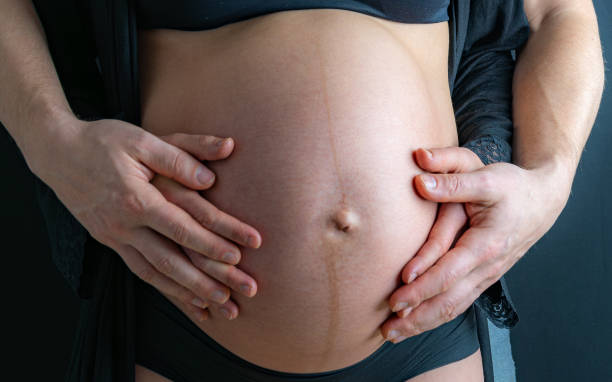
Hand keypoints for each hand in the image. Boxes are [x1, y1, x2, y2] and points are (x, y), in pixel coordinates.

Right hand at [36, 117, 261, 321]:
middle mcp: (125, 225)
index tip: (242, 253)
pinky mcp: (110, 242)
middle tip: (243, 290)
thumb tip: (211, 178)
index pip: (183, 227)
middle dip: (210, 279)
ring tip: (220, 307)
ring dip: (189, 293)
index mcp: (136, 199)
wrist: (57, 152)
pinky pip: (141, 272)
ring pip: (156, 274)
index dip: (213, 242)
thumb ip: (179, 156)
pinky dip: (165, 289)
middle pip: (173, 260)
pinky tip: (186, 300)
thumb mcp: (141, 139)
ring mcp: (115, 237)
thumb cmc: (103, 141)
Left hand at [381, 146, 568, 342]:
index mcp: (486, 245)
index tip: (394, 299)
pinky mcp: (484, 277)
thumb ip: (452, 183)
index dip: (420, 289)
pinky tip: (418, 322)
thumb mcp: (487, 178)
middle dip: (416, 318)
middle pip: (448, 301)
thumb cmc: (514, 187)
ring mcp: (487, 275)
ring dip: (423, 323)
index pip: (447, 274)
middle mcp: (488, 267)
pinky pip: (460, 303)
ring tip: (394, 334)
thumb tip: (418, 181)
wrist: (543, 200)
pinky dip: (437, 316)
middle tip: (386, 330)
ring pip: (454, 307)